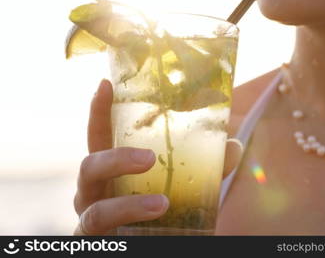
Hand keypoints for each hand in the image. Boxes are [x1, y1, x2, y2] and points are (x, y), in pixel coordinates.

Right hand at [73, 79, 240, 234]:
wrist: (160, 244)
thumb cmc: (162, 213)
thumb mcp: (185, 188)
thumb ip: (206, 168)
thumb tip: (233, 144)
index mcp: (112, 171)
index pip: (100, 136)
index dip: (99, 111)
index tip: (106, 84)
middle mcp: (96, 191)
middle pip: (89, 166)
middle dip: (116, 158)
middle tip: (149, 158)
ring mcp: (91, 218)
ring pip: (95, 207)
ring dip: (129, 204)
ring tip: (163, 202)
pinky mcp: (94, 241)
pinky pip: (101, 231)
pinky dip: (129, 222)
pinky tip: (156, 217)